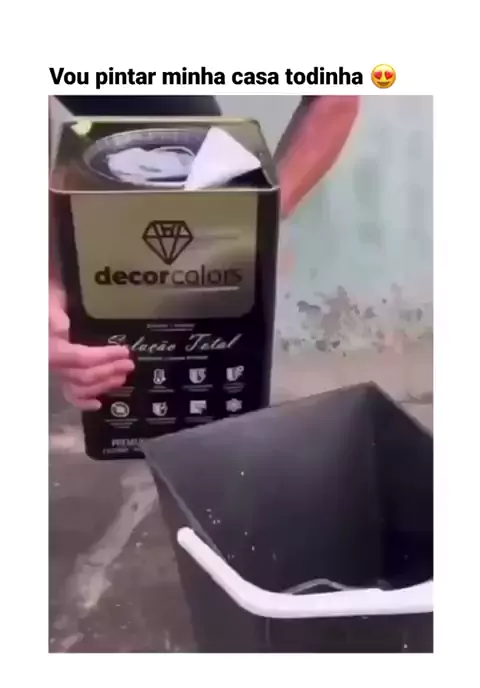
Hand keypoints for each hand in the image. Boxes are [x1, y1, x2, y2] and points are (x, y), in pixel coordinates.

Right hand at [49, 281, 133, 409]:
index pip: (81, 358)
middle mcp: (53, 363)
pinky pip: (69, 393)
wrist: (38, 301)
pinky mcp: (61, 372)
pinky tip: (97, 403)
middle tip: (129, 364)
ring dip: (103, 384)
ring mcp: (57, 369)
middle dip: (109, 371)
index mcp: (51, 348)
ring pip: (79, 387)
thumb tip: (62, 329)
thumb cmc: (46, 297)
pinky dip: (82, 401)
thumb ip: (54, 315)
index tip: (124, 351)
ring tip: (121, 377)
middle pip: (83, 376)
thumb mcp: (50, 300)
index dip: (105, 357)